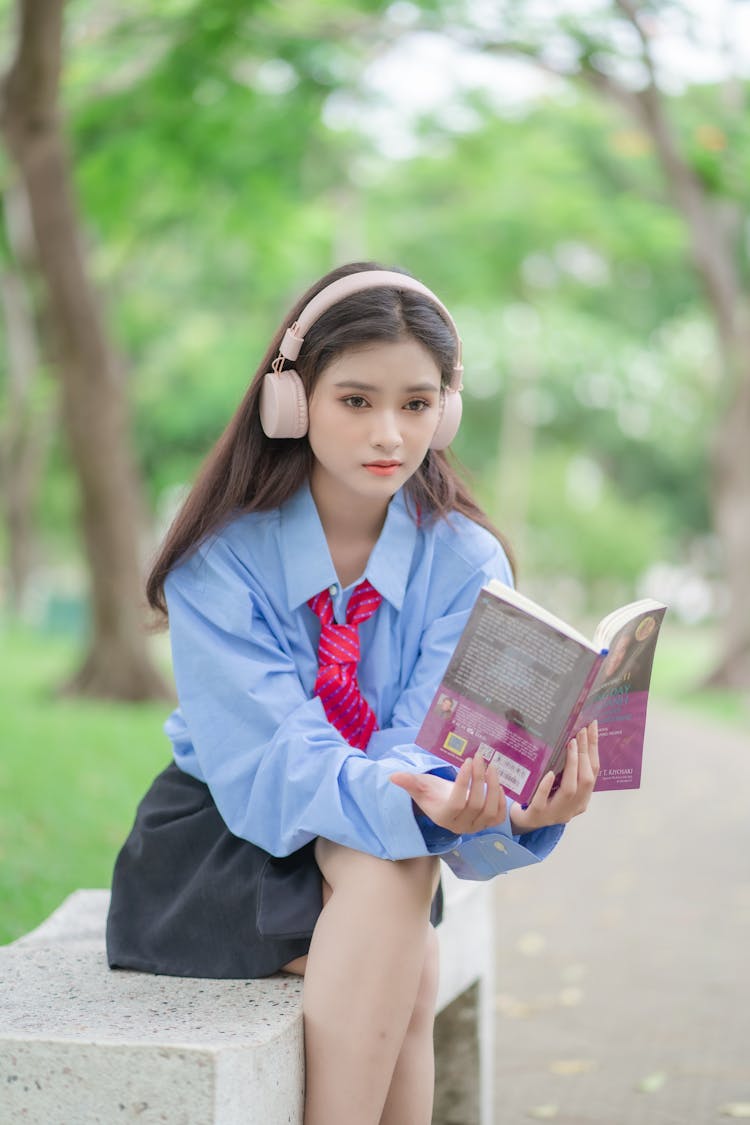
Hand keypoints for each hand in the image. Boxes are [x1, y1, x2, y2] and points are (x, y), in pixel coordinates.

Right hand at [390, 752, 507, 834]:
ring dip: (493, 787)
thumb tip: (393, 776)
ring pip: (490, 810)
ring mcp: (476, 827)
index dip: (465, 783)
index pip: (458, 802)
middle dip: (480, 779)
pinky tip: (498, 783)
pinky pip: (498, 816)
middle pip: (475, 804)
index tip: (468, 761)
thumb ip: (409, 781)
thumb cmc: (433, 792)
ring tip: (492, 766)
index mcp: (444, 817)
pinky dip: (501, 800)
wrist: (445, 803)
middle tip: (481, 758)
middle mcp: (461, 826)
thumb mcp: (420, 785)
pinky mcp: (487, 824)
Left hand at [510, 720, 598, 832]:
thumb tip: (572, 736)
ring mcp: (555, 812)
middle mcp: (572, 807)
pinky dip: (547, 786)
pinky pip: (543, 800)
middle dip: (585, 754)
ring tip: (571, 745)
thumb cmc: (543, 798)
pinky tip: (550, 773)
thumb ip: (568, 769)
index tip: (592, 727)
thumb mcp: (559, 784)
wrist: (523, 822)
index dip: (594, 749)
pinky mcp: (537, 814)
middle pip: (585, 780)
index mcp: (581, 799)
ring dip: (573, 765)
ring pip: (570, 790)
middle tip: (580, 731)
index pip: (593, 772)